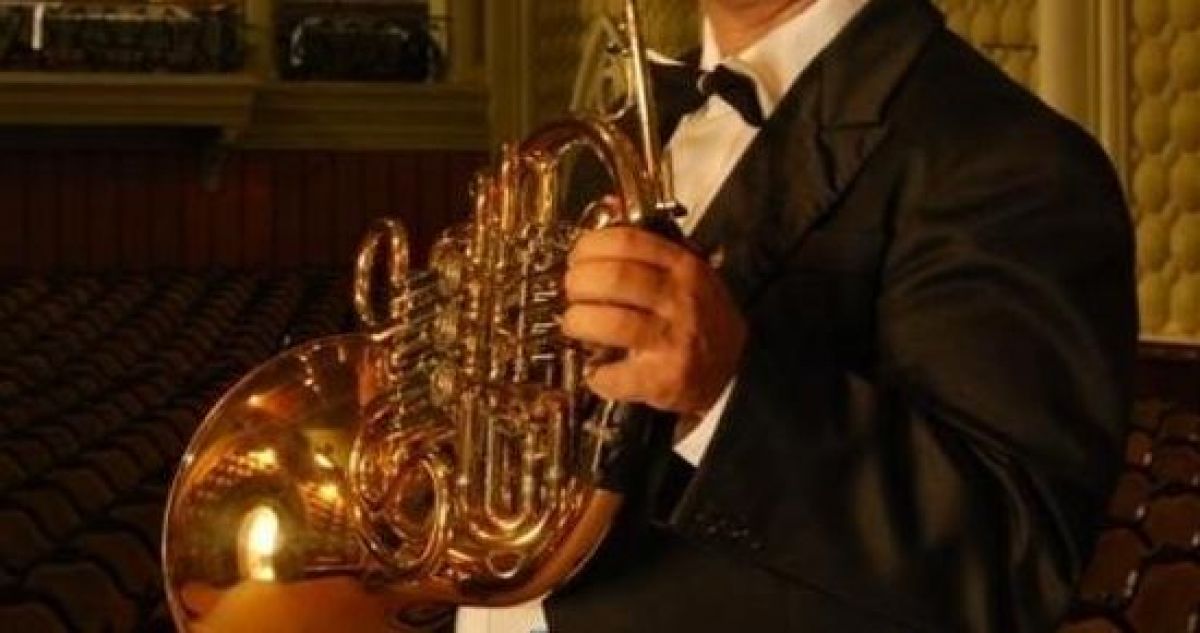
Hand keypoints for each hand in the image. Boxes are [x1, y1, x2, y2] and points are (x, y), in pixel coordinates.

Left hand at [562, 226, 745, 414]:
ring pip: (609, 323)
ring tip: (575, 324)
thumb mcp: (686, 274)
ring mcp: (675, 341)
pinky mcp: (665, 379)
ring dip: (579, 322)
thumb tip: (607, 206)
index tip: (577, 257)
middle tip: (572, 290)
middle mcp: (682, 300)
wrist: (732, 371)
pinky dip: (595, 374)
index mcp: (684, 268)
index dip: (590, 246)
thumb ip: (648, 245)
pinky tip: (595, 368)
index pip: (628, 241)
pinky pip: (615, 374)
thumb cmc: (700, 317)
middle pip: (614, 278)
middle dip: (578, 282)